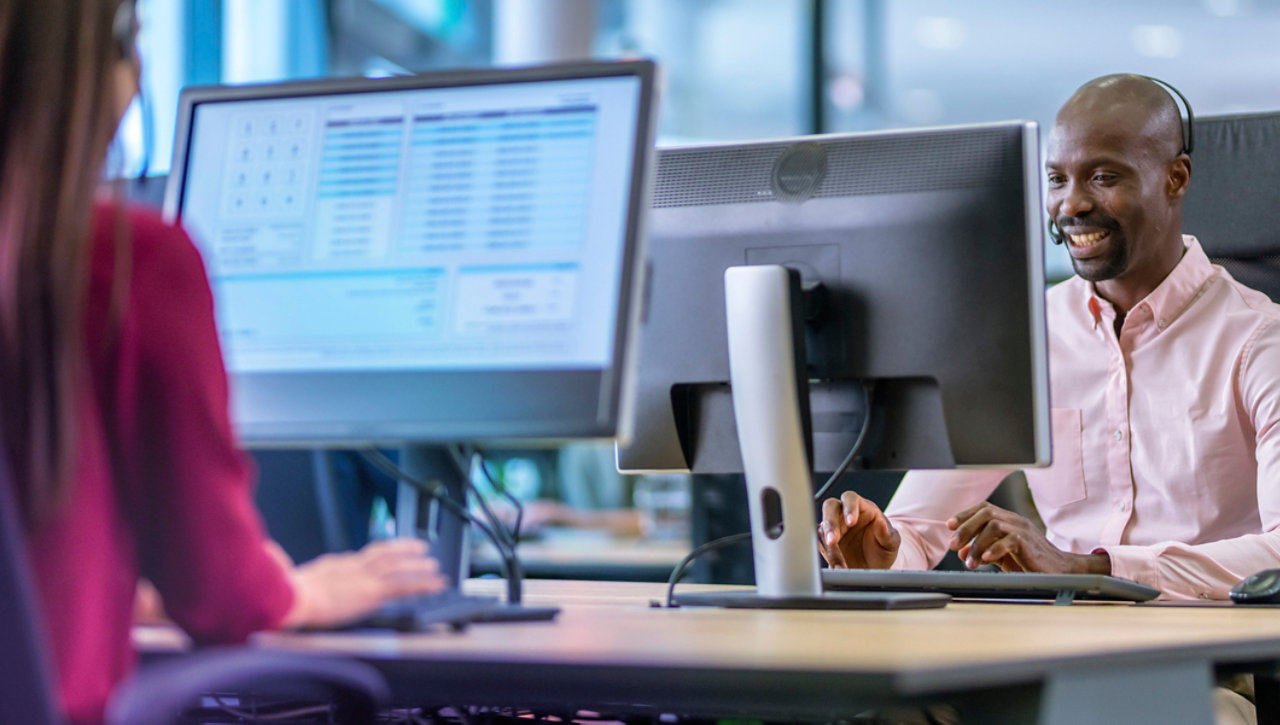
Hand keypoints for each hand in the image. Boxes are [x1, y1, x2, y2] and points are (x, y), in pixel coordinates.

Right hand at [283, 538, 447, 629]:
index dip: (375, 554)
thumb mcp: (280, 574)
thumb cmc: (282, 592)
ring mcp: (364, 578)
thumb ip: (279, 564)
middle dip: (402, 550)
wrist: (291, 599)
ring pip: (398, 567)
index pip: (359, 556)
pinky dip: (423, 584)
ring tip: (433, 565)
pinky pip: (404, 587)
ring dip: (418, 565)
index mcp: (333, 564)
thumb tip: (268, 553)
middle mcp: (352, 566)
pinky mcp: (372, 593)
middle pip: (383, 553)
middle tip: (418, 547)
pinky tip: (436, 584)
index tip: (384, 552)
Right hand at [817, 491, 899, 568]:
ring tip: (838, 563)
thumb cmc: (883, 549)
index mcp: (862, 508)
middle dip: (830, 523)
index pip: (850, 498)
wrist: (875, 567)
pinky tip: (836, 567)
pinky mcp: (826, 542)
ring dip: (827, 544)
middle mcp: (844, 515)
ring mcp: (834, 528)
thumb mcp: (891, 542)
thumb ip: (887, 532)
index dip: (849, 508)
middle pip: (830, 508)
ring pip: (822, 528)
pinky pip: (820, 545)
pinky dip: (827, 556)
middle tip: (833, 540)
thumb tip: (881, 522)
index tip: (850, 522)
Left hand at [947, 502, 1108, 573]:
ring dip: (977, 543)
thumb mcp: (1002, 555)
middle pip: (986, 512)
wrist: (1060, 571)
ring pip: (994, 525)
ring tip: (970, 562)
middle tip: (953, 544)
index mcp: (1009, 520)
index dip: (964, 514)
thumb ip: (982, 551)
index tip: (949, 526)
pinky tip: (985, 559)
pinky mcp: (1029, 543)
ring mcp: (1023, 530)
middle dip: (965, 527)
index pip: (983, 507)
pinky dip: (994, 549)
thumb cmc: (1031, 561)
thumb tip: (962, 552)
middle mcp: (1015, 521)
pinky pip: (1009, 540)